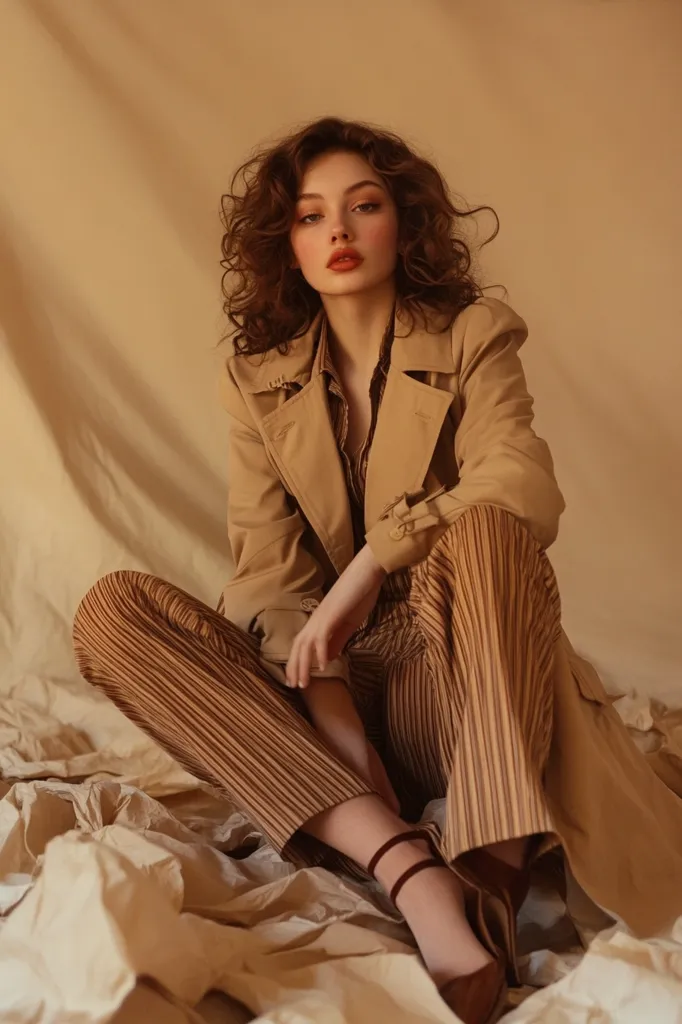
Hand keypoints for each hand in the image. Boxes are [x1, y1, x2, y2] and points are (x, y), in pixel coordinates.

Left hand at [286, 544, 385, 688]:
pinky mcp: (331, 615)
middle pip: (298, 646)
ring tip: (303, 684)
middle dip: (294, 668)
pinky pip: (322, 638)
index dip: (296, 662)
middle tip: (294, 687)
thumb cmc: (360, 594)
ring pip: (305, 645)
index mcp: (319, 620)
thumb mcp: (349, 622)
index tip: (296, 679)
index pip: (302, 644)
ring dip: (303, 665)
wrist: (367, 572)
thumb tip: (328, 657)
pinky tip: (323, 667)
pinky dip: (321, 653)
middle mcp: (316, 619)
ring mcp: (322, 617)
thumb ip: (338, 639)